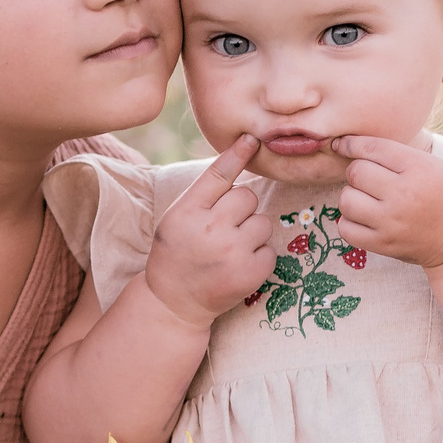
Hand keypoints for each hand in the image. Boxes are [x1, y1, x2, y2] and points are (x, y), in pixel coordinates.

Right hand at [141, 134, 276, 328]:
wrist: (173, 302)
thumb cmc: (176, 253)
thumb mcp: (176, 218)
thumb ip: (202, 195)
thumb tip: (236, 160)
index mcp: (187, 212)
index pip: (217, 175)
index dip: (236, 155)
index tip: (250, 139)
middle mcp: (210, 229)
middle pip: (247, 196)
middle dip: (240, 209)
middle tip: (222, 229)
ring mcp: (233, 252)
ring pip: (262, 222)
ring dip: (252, 233)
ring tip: (230, 249)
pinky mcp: (251, 273)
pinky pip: (270, 249)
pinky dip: (259, 257)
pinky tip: (238, 266)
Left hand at [331, 135, 442, 267]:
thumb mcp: (431, 165)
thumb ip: (395, 153)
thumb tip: (348, 144)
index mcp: (419, 169)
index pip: (372, 148)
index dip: (351, 144)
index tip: (342, 145)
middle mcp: (404, 194)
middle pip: (356, 172)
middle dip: (357, 172)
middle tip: (369, 178)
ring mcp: (391, 222)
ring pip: (346, 199)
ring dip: (351, 196)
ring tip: (366, 198)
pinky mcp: (383, 244)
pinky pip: (345, 228)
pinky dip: (349, 221)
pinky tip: (363, 218)